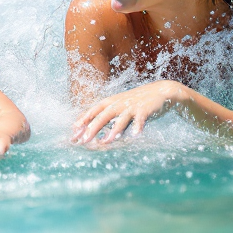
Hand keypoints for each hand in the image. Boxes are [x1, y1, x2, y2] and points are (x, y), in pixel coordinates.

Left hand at [72, 80, 188, 146]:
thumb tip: (92, 132)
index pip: (92, 111)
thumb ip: (107, 118)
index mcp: (110, 102)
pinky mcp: (145, 110)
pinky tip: (136, 135)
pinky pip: (140, 119)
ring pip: (120, 119)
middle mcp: (118, 103)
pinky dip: (138, 126)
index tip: (72, 133)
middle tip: (83, 141)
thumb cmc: (136, 102)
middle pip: (102, 116)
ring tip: (106, 141)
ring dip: (113, 131)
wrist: (160, 91)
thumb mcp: (118, 107)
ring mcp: (131, 106)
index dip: (82, 121)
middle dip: (92, 128)